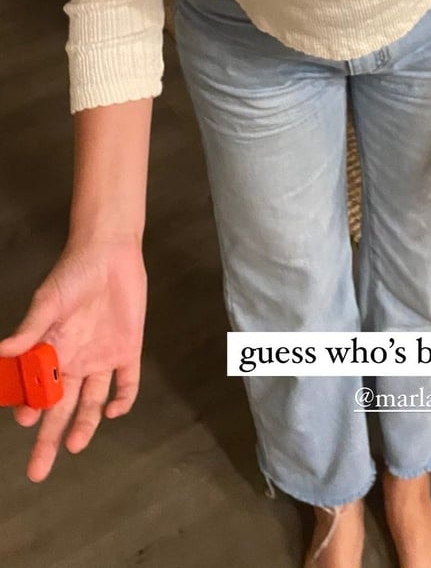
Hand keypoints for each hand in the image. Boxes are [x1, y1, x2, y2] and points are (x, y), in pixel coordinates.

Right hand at [0, 238, 146, 481]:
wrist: (110, 250)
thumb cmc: (73, 272)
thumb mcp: (49, 300)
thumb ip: (31, 329)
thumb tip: (2, 352)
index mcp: (51, 350)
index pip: (37, 390)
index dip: (30, 408)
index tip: (25, 421)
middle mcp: (75, 359)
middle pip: (60, 407)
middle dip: (49, 438)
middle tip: (37, 471)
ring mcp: (102, 356)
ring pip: (92, 401)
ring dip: (84, 424)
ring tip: (75, 446)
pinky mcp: (128, 349)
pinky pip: (127, 380)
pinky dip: (123, 397)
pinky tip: (114, 411)